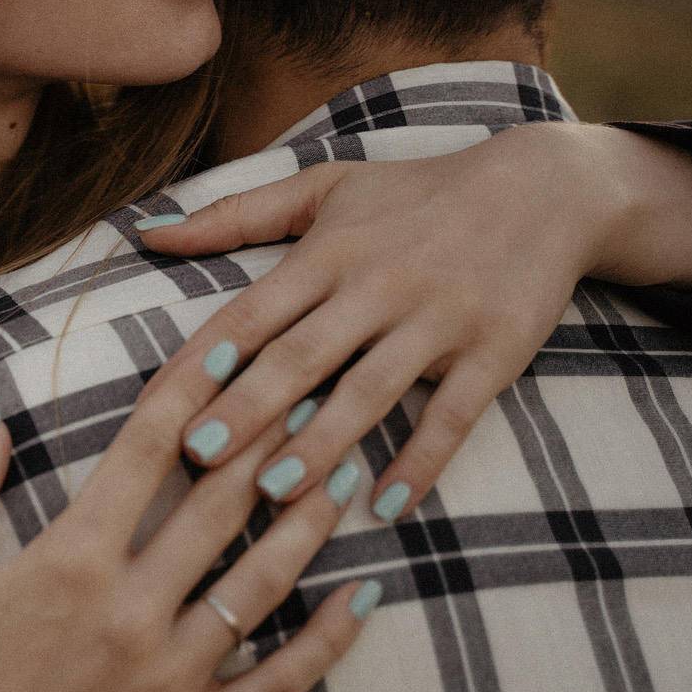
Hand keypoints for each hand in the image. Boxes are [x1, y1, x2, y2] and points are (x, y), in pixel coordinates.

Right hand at [0, 360, 376, 691]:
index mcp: (67, 562)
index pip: (144, 451)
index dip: (191, 389)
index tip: (228, 346)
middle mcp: (130, 610)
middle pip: (220, 502)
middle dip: (270, 435)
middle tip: (314, 387)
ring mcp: (170, 677)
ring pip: (262, 580)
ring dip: (309, 518)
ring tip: (346, 467)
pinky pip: (281, 680)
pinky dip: (330, 637)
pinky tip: (365, 593)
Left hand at [135, 121, 691, 523]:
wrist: (546, 188)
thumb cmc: (415, 192)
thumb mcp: (324, 187)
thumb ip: (233, 214)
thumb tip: (146, 232)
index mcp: (328, 252)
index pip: (251, 314)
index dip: (203, 360)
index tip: (156, 406)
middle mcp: (378, 287)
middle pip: (301, 356)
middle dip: (247, 407)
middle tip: (196, 457)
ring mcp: (439, 321)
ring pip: (371, 390)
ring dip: (322, 442)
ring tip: (274, 491)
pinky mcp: (494, 352)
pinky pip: (454, 414)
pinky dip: (422, 460)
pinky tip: (386, 504)